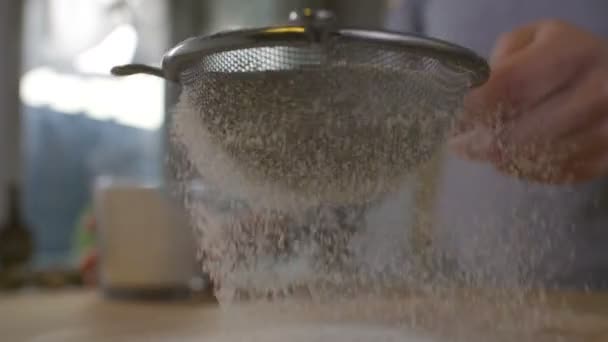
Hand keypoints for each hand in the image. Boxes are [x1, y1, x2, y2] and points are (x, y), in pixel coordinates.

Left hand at [450, 20, 607, 183]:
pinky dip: (520, 167)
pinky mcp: (604, 161)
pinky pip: (546, 174)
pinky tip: (512, 155)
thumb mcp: (531, 40)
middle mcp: (595, 94)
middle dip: (475, 141)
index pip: (507, 87)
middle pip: (514, 134)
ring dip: (495, 157)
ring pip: (528, 159)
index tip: (451, 116)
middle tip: (459, 142)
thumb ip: (499, 61)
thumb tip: (472, 96)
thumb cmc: (563, 57)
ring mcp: (603, 132)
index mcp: (572, 56)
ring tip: (481, 147)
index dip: (472, 107)